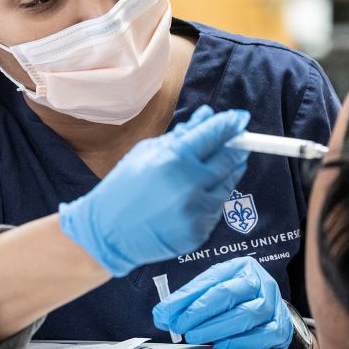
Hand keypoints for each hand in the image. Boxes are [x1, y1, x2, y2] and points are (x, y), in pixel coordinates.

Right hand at [58, 105, 249, 276]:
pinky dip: (212, 197)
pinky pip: (216, 208)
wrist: (108, 232)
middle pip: (229, 159)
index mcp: (174, 159)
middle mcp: (190, 184)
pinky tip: (197, 193)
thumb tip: (208, 116)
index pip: (214, 134)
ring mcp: (196, 211)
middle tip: (240, 140)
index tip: (240, 118)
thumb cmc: (125, 187)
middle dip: (237, 146)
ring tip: (219, 165)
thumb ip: (182, 135)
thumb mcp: (148, 152)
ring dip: (228, 171)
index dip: (231, 123)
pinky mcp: (199, 232)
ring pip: (228, 184)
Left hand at [152, 256, 293, 348]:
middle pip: (229, 295)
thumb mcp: (215, 288)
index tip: (166, 312)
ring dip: (217, 328)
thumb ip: (190, 299)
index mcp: (242, 267)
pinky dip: (240, 342)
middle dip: (200, 312)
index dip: (187, 298)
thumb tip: (162, 314)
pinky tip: (222, 345)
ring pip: (247, 315)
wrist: (270, 309)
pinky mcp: (281, 327)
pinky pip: (262, 335)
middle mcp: (261, 282)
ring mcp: (274, 304)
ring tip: (195, 336)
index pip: (212, 281)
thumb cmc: (239, 298)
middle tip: (179, 326)